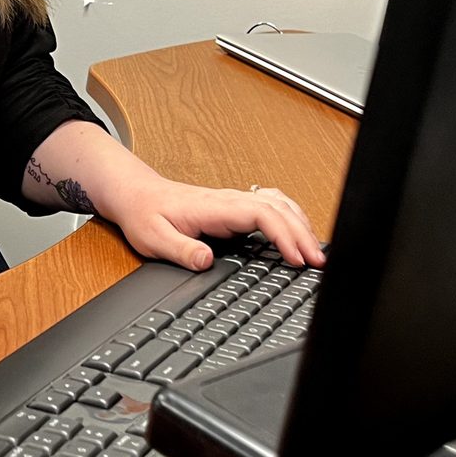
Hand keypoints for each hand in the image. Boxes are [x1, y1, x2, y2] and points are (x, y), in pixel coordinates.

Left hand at [105, 176, 325, 270]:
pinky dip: (291, 216)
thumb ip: (180, 250)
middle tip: (319, 263)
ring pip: (280, 204)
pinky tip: (298, 230)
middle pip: (279, 209)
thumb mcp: (154, 238)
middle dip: (303, 234)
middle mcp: (230, 201)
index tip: (296, 258)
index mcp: (215, 207)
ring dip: (301, 224)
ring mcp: (234, 201)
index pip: (261, 214)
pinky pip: (272, 205)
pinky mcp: (235, 207)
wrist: (136, 194)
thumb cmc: (144, 214)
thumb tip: (206, 260)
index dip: (284, 235)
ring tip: (317, 251)